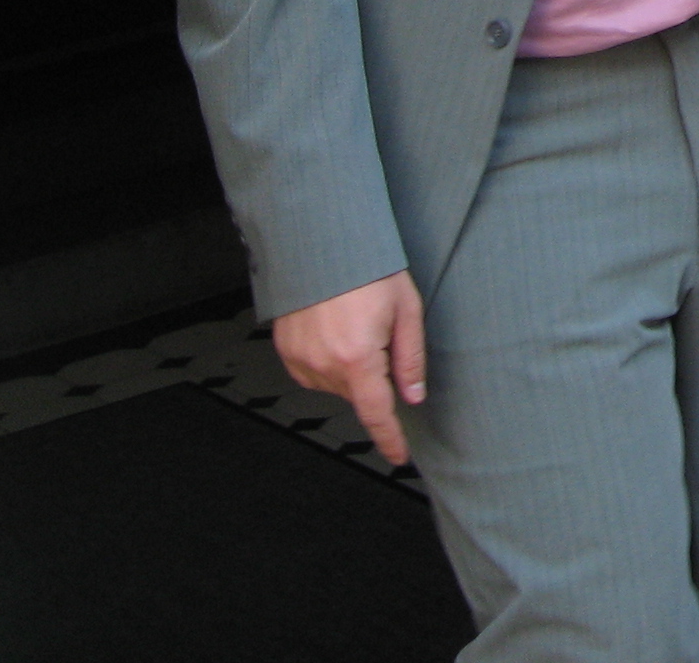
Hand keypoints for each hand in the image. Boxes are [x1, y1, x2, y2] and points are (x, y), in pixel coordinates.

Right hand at [274, 270, 426, 466]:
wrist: (322, 242)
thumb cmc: (368, 269)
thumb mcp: (405, 309)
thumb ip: (410, 359)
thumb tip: (413, 397)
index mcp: (357, 357)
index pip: (376, 413)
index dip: (389, 438)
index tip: (399, 456)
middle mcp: (323, 364)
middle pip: (358, 395)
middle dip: (375, 377)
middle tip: (381, 334)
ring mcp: (300, 358)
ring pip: (336, 385)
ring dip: (351, 368)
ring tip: (356, 323)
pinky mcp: (285, 350)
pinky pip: (313, 372)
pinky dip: (329, 361)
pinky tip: (336, 330)